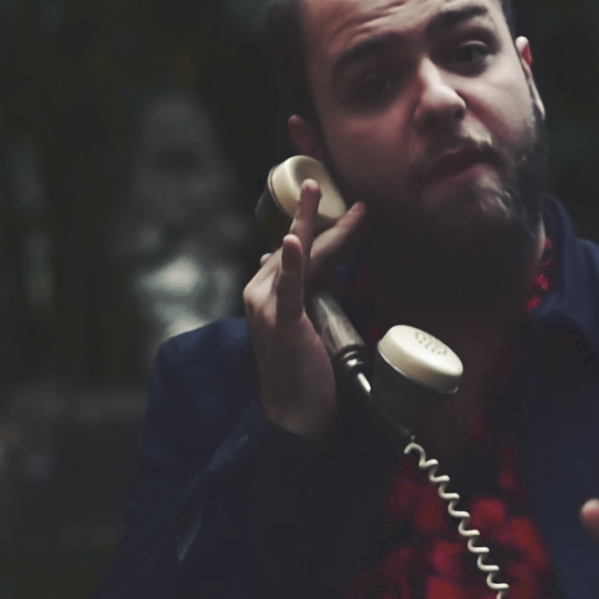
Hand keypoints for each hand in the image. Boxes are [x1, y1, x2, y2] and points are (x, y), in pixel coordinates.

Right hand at [243, 178, 363, 442]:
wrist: (295, 414)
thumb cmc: (305, 371)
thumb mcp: (309, 322)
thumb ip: (314, 295)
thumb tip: (329, 272)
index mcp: (265, 293)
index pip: (294, 252)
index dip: (315, 227)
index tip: (339, 207)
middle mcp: (259, 294)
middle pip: (294, 247)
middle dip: (313, 216)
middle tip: (319, 184)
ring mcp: (266, 307)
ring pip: (296, 258)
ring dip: (311, 225)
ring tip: (317, 195)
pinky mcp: (282, 323)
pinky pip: (290, 287)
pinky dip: (294, 263)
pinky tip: (295, 240)